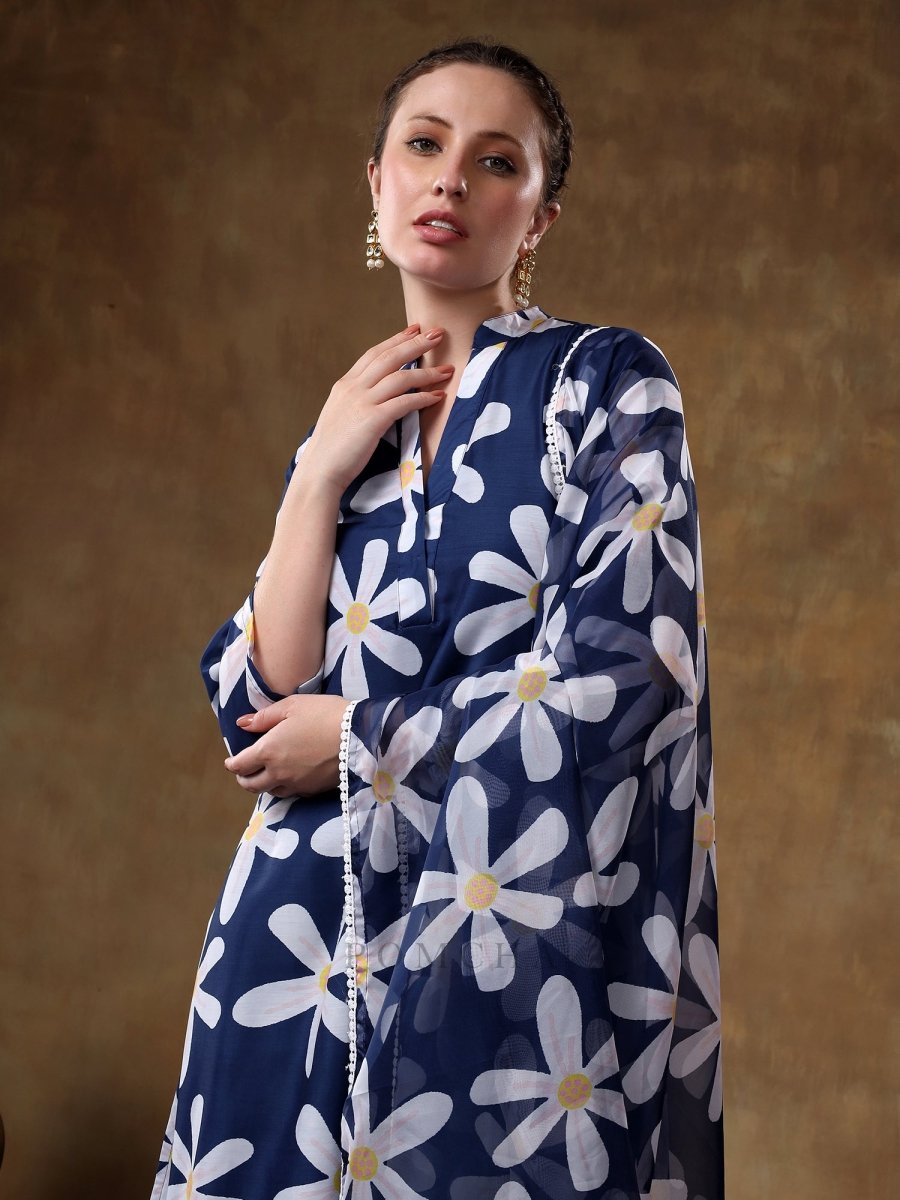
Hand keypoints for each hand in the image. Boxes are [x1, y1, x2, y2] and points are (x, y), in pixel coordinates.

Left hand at [224, 694, 348, 797]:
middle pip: (251, 785)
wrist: (359, 735)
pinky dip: (284, 788)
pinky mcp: (313, 790)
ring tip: (266, 776)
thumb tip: (243, 724)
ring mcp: (296, 784)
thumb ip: (264, 717)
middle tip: (244, 772)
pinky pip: (291, 793)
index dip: (232, 764)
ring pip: (271, 792)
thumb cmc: (324, 714)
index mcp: (268, 751)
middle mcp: (278, 773)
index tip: (230, 761)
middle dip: (243, 779)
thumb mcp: (292, 706)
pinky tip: (290, 778)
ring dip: (263, 785)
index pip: (240, 765)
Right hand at [304, 324, 453, 492]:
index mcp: (345, 385)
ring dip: (427, 372)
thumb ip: (357, 401)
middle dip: (416, 343)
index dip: (396, 340)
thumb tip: (376, 397)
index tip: (413, 330)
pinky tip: (437, 396)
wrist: (320, 471)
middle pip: (389, 357)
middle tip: (438, 333)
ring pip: (400, 377)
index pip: (374, 354)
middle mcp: (353, 388)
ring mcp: (362, 403)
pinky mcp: (372, 420)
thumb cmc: (332, 450)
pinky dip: (423, 397)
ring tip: (447, 369)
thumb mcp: (341, 416)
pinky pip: (404, 402)